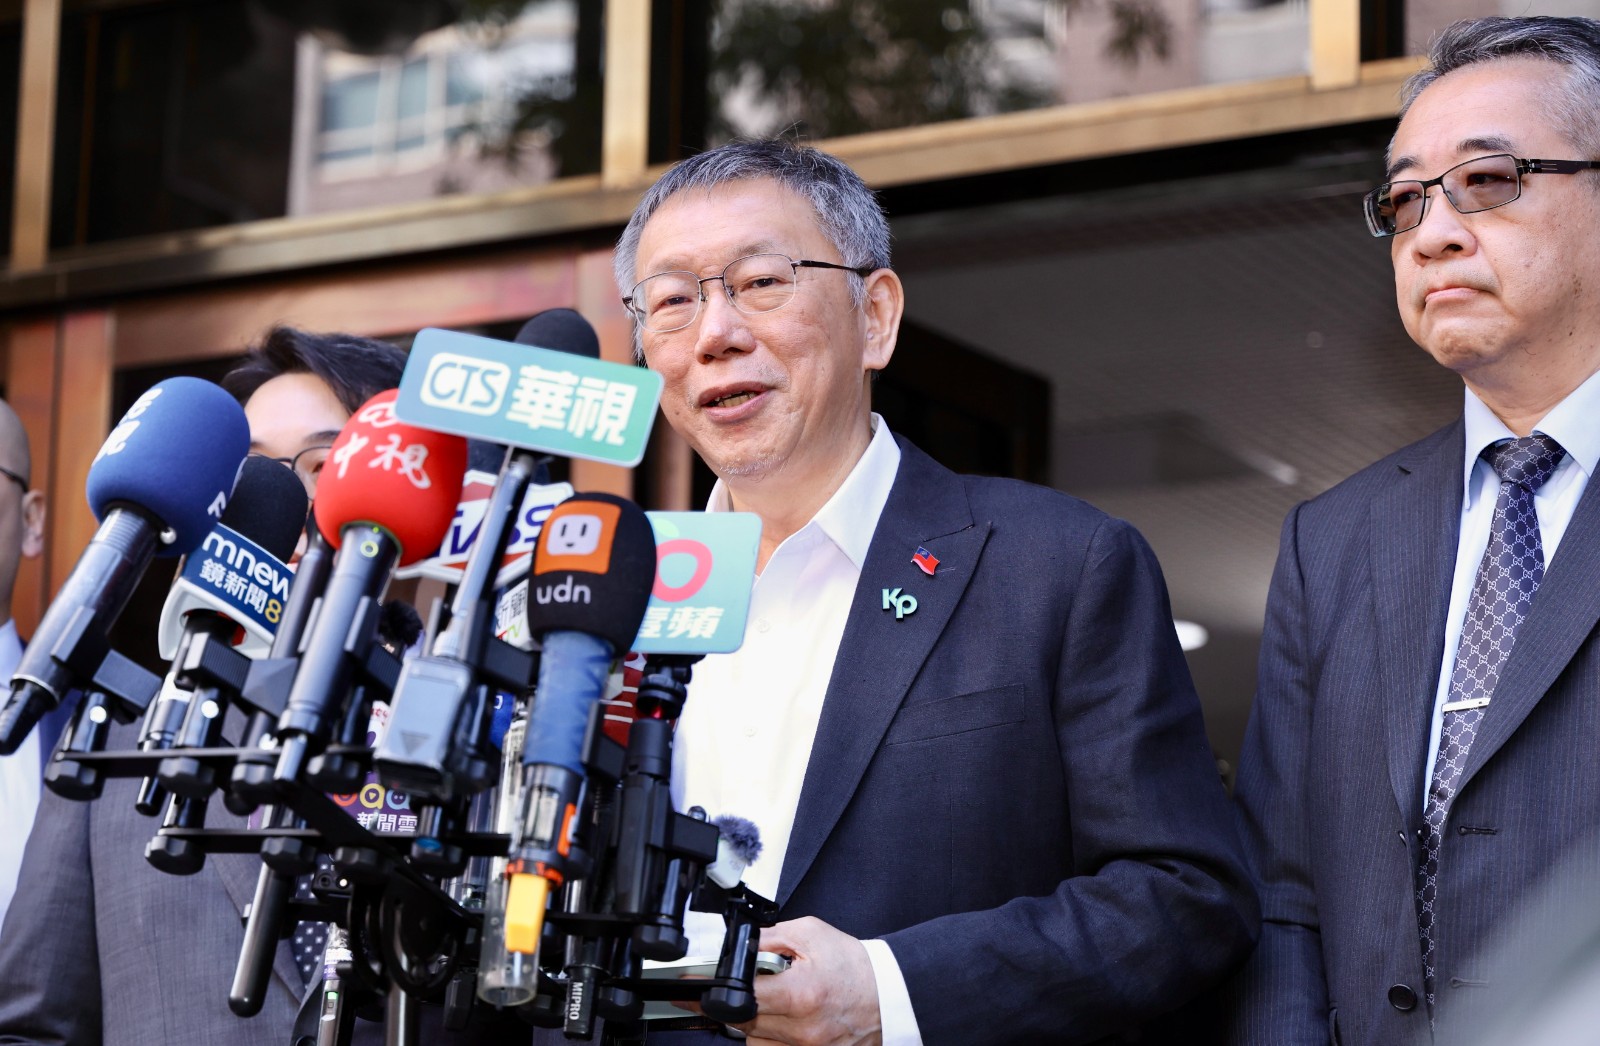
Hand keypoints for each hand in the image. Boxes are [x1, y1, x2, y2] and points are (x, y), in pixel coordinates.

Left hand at [731, 916, 883, 1045]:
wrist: (889, 995)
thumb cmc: (855, 966)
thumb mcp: (810, 933)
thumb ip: (768, 938)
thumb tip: (737, 947)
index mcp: (800, 995)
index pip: (740, 997)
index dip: (721, 988)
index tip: (707, 987)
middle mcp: (802, 1031)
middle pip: (742, 1021)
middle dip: (742, 1000)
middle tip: (759, 985)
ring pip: (754, 1040)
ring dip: (756, 1021)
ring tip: (778, 1002)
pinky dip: (770, 1037)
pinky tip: (786, 1020)